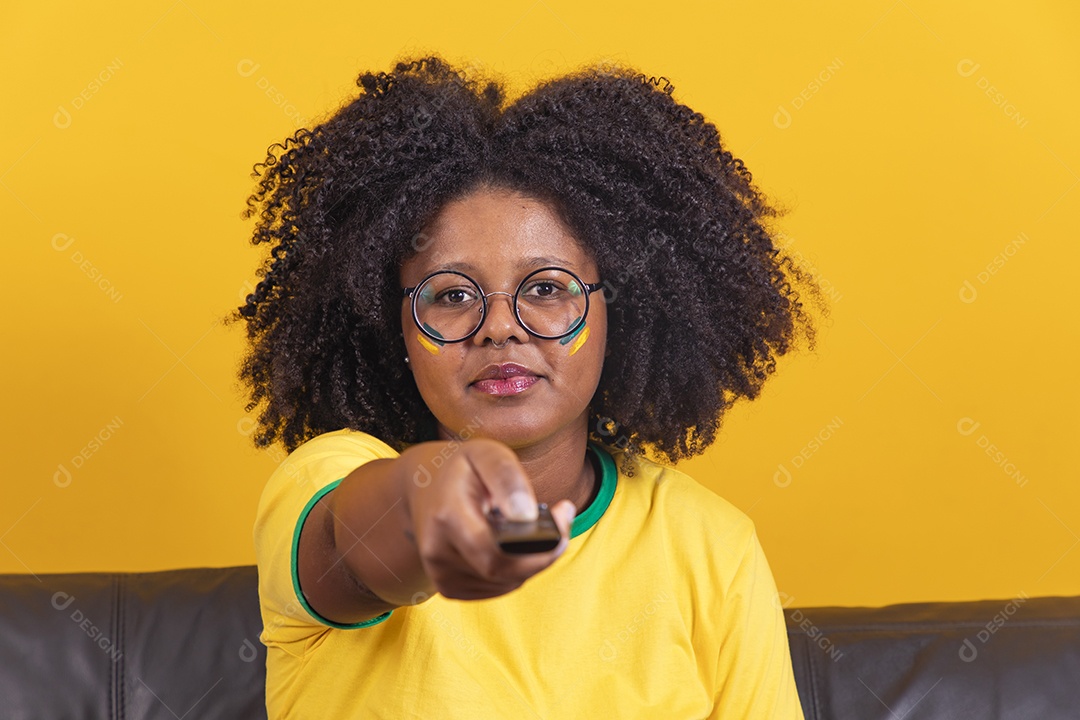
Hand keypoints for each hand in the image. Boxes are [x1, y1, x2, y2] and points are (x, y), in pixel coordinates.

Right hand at [399, 438, 576, 600]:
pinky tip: (511, 544)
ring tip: (530, 526)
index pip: (495, 554)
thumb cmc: (461, 469)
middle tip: (561, 521)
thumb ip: (507, 477)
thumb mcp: (485, 454)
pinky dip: (514, 570)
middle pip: (505, 573)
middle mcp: (438, 552)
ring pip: (506, 582)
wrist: (422, 486)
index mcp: (447, 518)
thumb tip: (528, 515)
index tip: (563, 517)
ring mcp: (441, 574)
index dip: (536, 550)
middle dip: (542, 553)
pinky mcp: (448, 587)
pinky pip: (497, 587)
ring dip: (529, 560)